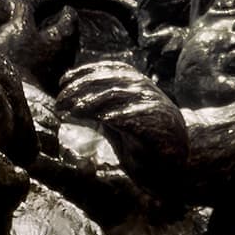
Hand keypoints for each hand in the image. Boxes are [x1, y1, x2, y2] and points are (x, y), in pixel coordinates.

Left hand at [58, 62, 187, 195]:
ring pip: (119, 95)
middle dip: (81, 89)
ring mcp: (154, 105)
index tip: (63, 81)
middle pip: (109, 81)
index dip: (84, 72)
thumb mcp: (114, 123)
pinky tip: (104, 119)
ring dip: (93, 101)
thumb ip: (98, 110)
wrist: (173, 165)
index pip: (109, 69)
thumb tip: (71, 101)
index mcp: (136, 84)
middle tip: (60, 102)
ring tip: (75, 110)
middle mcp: (145, 90)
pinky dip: (120, 115)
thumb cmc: (140, 142)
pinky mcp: (160, 125)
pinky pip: (138, 116)